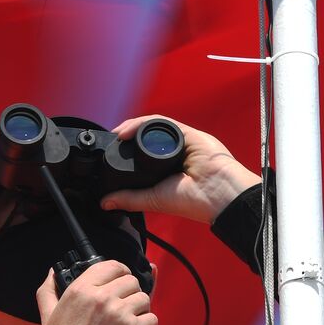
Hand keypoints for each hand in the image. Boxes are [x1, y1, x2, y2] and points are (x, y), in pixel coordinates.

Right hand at [32, 260, 157, 324]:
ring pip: (144, 298)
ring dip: (141, 311)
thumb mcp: (48, 314)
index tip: (122, 282)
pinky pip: (152, 319)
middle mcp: (101, 297)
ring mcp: (118, 313)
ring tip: (132, 323)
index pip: (112, 265)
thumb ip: (48, 289)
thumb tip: (53, 272)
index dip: (121, 272)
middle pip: (131, 281)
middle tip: (126, 308)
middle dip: (131, 294)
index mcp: (81, 289)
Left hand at [100, 115, 261, 224]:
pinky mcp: (187, 133)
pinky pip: (161, 123)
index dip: (126, 150)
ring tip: (118, 134)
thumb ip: (130, 199)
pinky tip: (128, 131)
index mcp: (167, 168)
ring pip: (152, 127)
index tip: (110, 152)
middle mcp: (173, 153)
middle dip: (127, 136)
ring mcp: (180, 141)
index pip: (142, 153)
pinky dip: (143, 124)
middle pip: (146, 137)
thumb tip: (105, 202)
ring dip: (132, 127)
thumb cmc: (195, 201)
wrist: (218, 195)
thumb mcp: (154, 200)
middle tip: (111, 141)